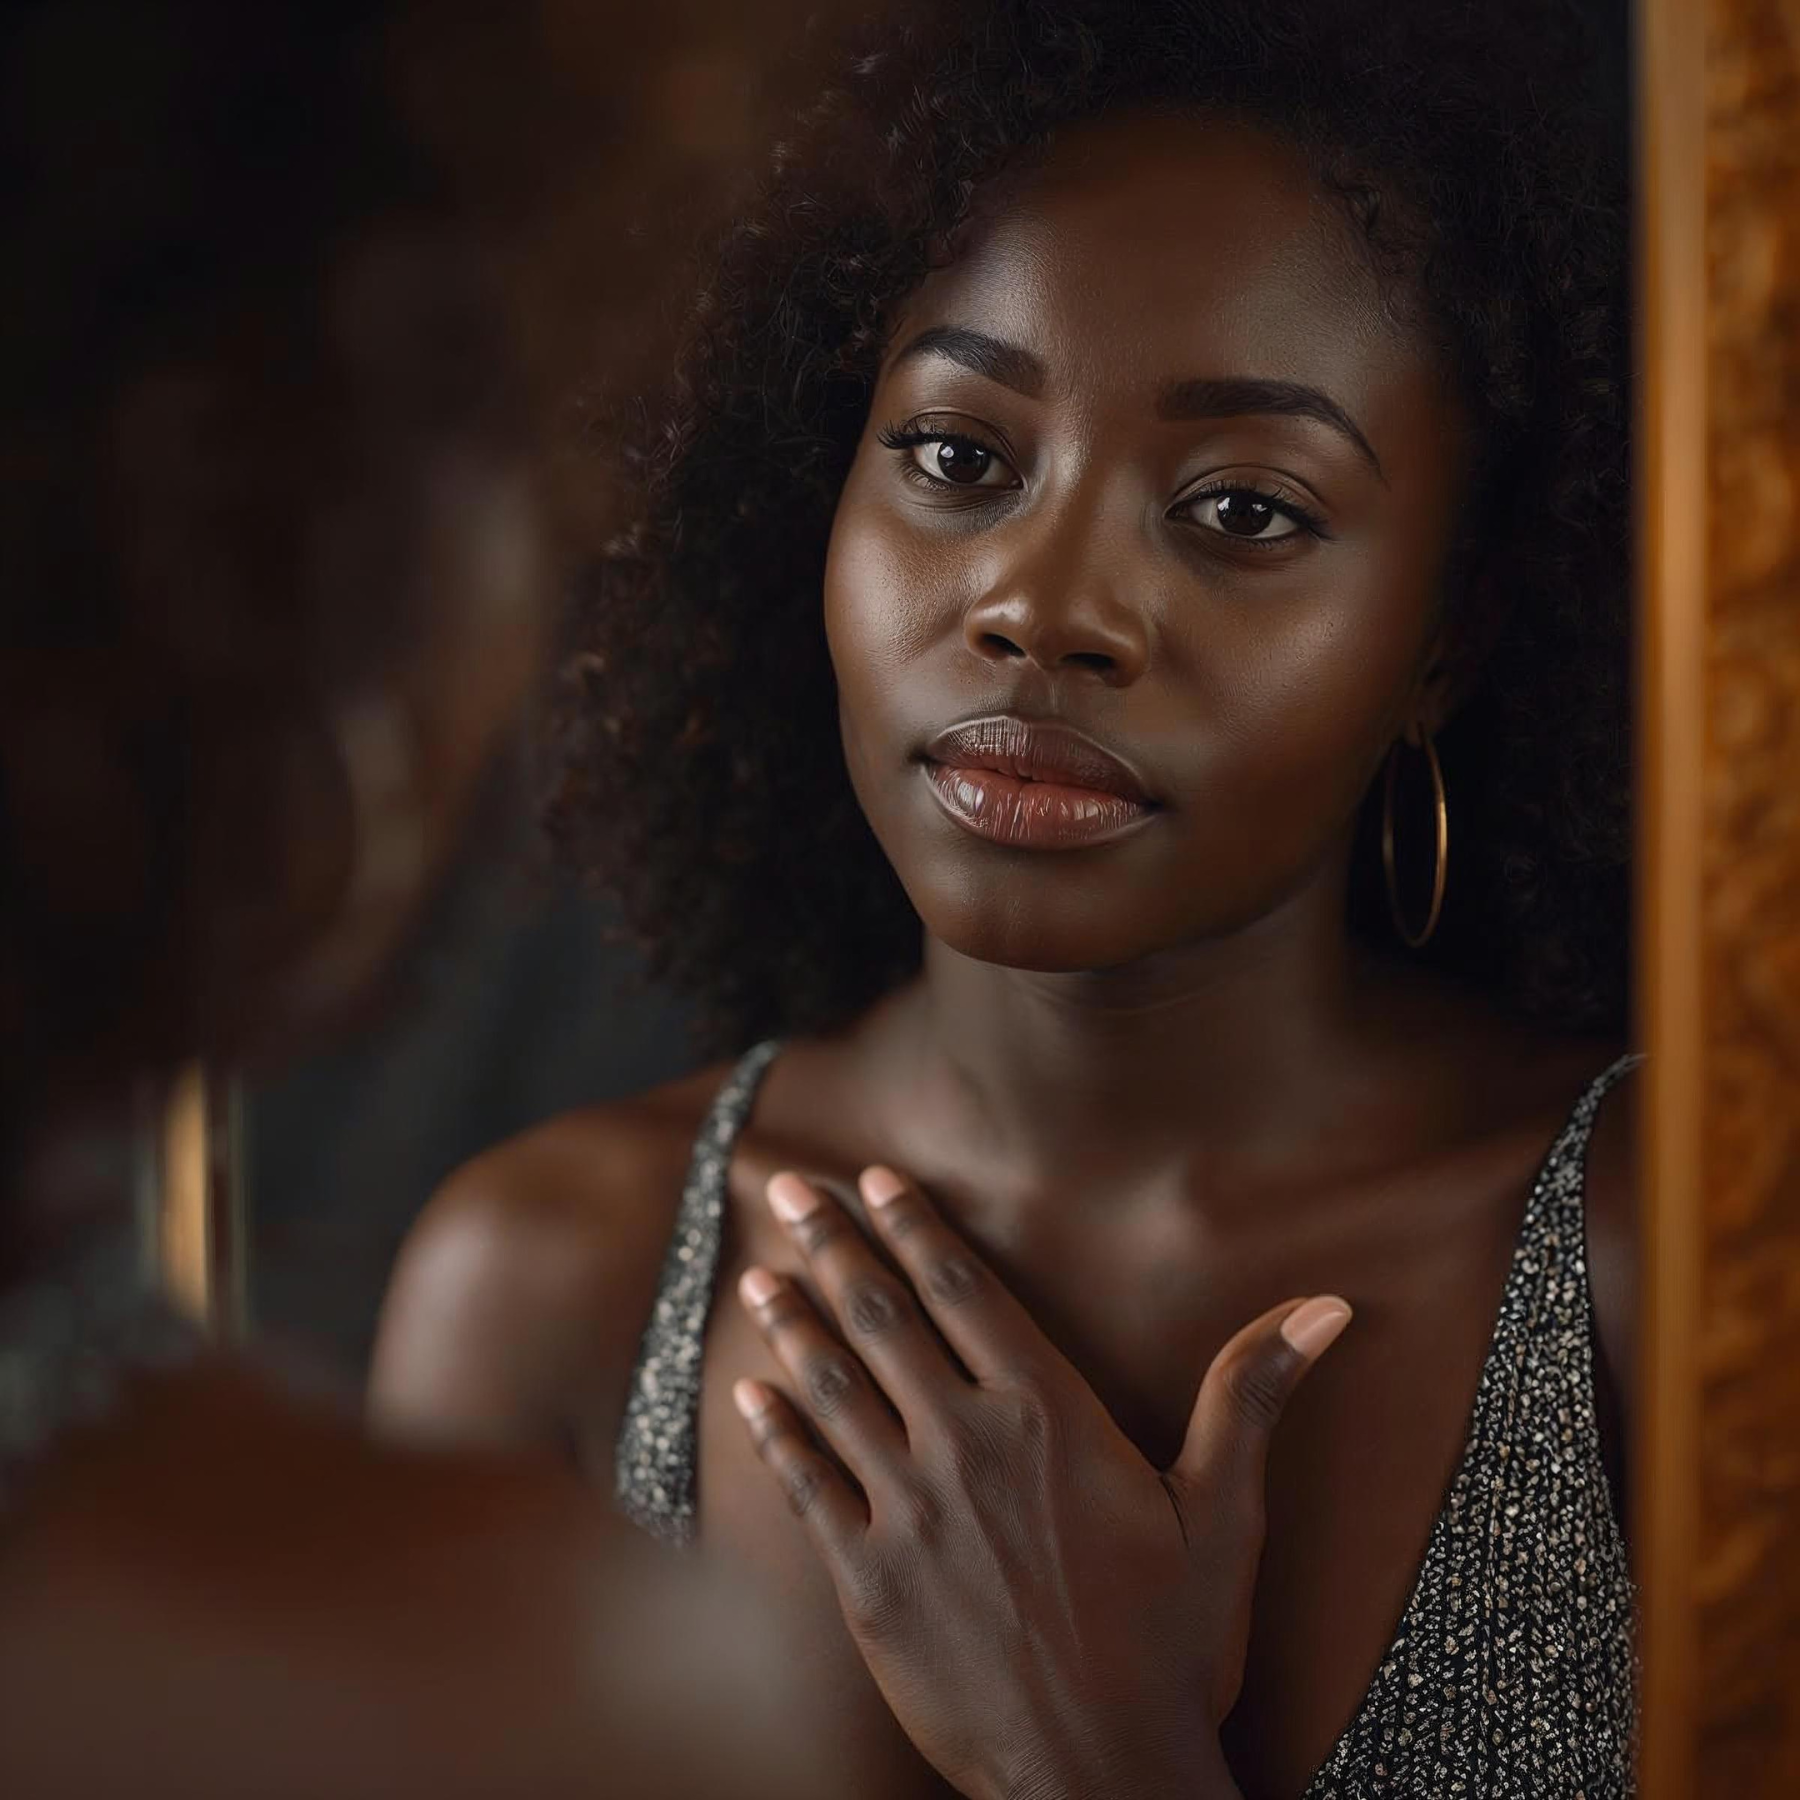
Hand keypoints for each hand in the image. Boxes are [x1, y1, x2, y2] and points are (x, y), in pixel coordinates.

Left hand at [731, 1166, 1351, 1799]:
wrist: (1101, 1774)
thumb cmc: (1173, 1645)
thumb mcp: (1225, 1514)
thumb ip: (1252, 1396)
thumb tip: (1324, 1307)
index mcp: (1048, 1415)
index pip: (965, 1291)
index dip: (914, 1227)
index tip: (873, 1178)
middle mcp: (968, 1445)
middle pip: (883, 1319)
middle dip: (832, 1245)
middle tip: (786, 1188)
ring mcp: (910, 1511)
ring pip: (834, 1389)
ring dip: (790, 1322)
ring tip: (757, 1272)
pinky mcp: (867, 1579)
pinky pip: (806, 1485)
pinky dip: (773, 1429)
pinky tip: (746, 1390)